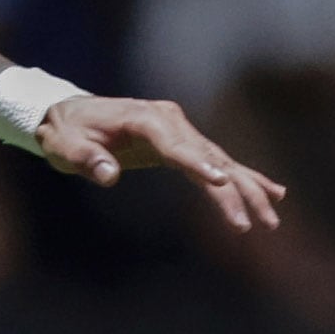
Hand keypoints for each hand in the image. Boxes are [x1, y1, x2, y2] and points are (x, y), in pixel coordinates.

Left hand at [39, 97, 287, 232]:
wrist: (70, 114)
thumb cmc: (65, 132)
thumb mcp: (63, 145)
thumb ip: (85, 158)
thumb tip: (107, 174)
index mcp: (145, 118)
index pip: (176, 144)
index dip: (198, 164)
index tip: (220, 182)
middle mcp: (170, 120)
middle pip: (209, 156)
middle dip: (234, 188)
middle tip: (255, 219)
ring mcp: (180, 130)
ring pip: (221, 161)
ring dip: (247, 189)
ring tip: (271, 216)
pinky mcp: (182, 142)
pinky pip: (215, 162)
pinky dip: (241, 178)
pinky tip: (271, 193)